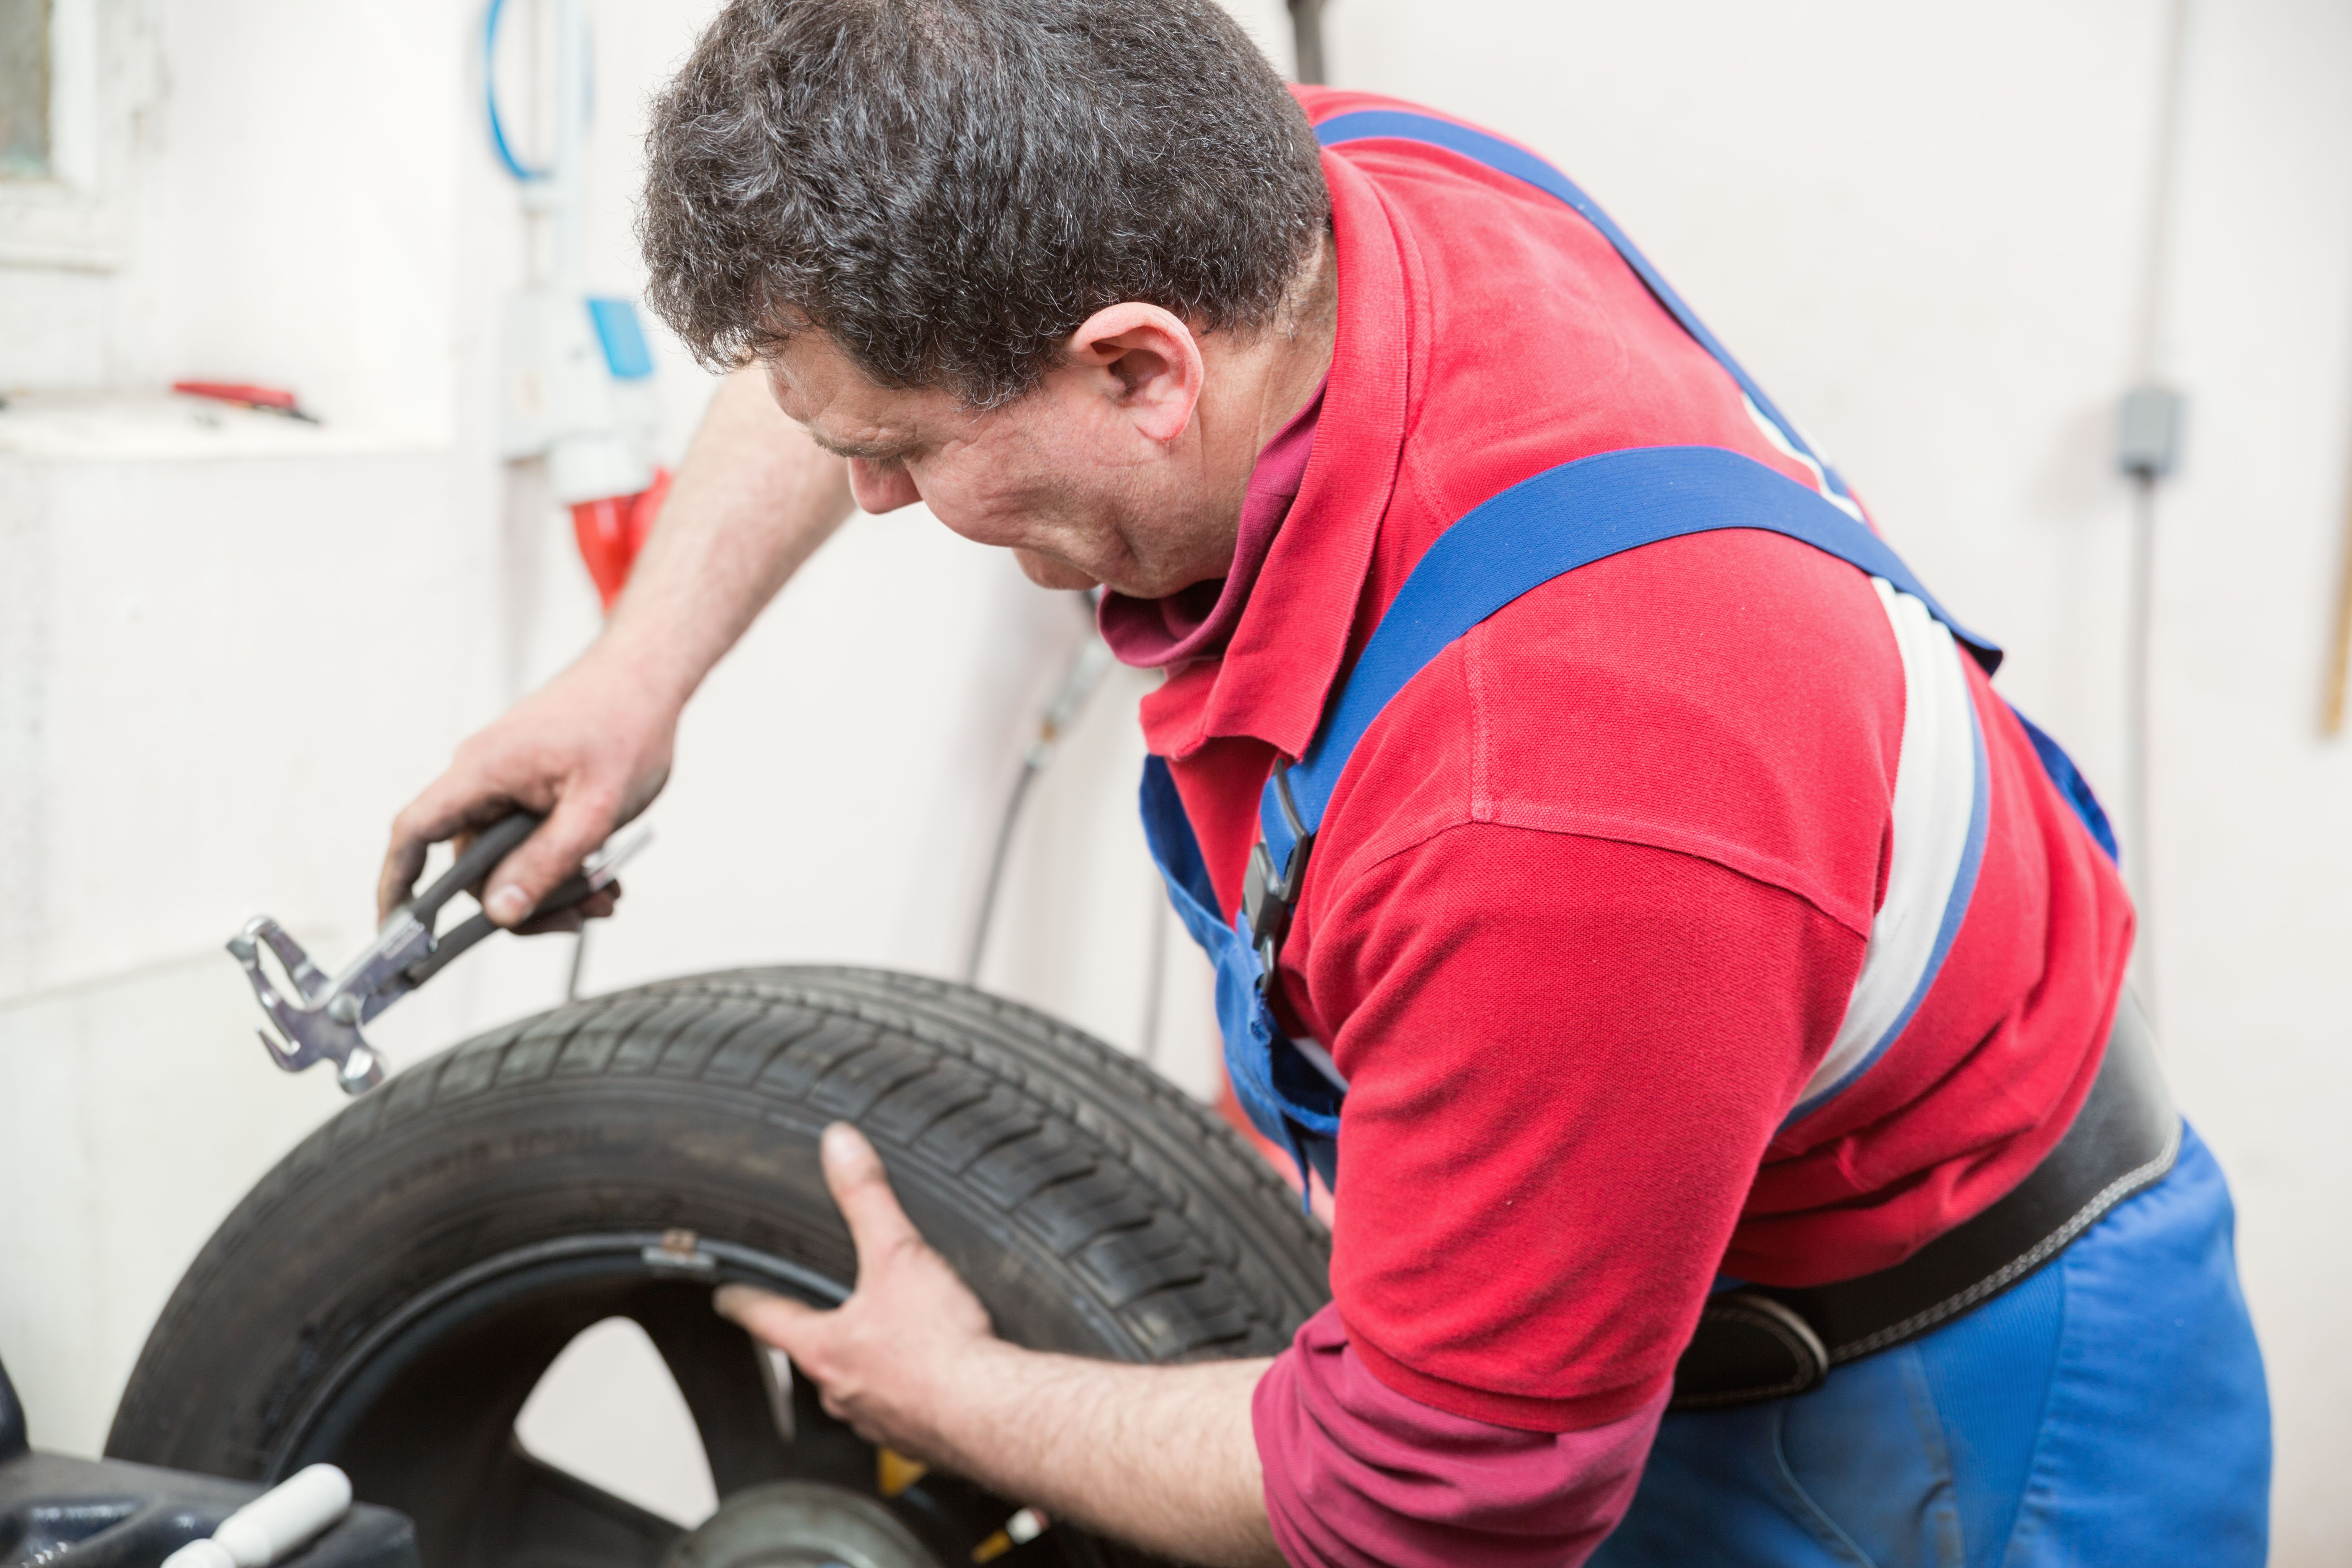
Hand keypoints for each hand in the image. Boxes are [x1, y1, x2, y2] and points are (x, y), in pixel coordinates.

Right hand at [379, 643, 679, 929]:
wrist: (648, 676)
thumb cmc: (627, 725)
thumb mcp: (596, 809)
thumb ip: (547, 862)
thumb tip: (500, 912)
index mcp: (482, 771)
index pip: (415, 833)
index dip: (396, 885)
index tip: (396, 932)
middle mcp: (483, 776)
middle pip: (474, 865)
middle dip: (524, 901)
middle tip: (581, 915)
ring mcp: (507, 781)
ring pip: (509, 858)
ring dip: (554, 887)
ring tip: (605, 894)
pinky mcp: (531, 786)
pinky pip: (531, 840)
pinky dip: (563, 864)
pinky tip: (603, 875)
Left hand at [715, 1124, 1000, 1460]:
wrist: (993, 1412)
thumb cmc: (942, 1347)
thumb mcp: (899, 1254)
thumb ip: (866, 1197)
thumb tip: (839, 1146)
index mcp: (824, 1348)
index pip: (766, 1317)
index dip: (745, 1301)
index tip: (729, 1296)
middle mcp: (841, 1391)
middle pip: (813, 1355)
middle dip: (819, 1333)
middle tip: (826, 1312)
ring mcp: (876, 1421)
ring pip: (858, 1387)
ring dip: (867, 1367)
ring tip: (890, 1343)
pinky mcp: (917, 1438)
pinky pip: (901, 1412)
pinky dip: (911, 1393)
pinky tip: (933, 1379)